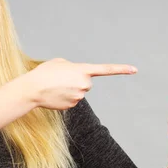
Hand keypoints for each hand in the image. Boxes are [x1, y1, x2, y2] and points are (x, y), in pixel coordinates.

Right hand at [23, 58, 137, 109]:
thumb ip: (73, 67)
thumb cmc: (45, 73)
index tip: (134, 69)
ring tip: (56, 86)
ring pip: (78, 91)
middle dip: (76, 80)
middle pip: (86, 82)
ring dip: (69, 89)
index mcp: (83, 70)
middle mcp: (84, 84)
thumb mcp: (60, 62)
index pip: (105, 69)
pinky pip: (72, 100)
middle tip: (61, 78)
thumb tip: (76, 76)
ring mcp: (79, 96)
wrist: (33, 89)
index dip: (121, 69)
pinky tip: (55, 94)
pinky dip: (64, 97)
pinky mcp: (73, 106)